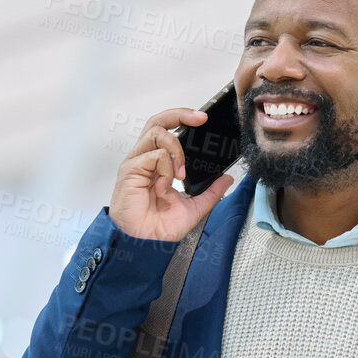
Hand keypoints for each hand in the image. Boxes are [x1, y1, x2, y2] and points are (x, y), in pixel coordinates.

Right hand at [108, 107, 234, 240]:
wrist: (145, 244)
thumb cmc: (159, 228)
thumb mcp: (195, 207)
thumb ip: (211, 191)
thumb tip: (227, 178)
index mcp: (158, 165)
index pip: (167, 131)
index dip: (182, 119)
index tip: (203, 120)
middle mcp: (146, 159)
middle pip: (158, 121)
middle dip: (179, 114)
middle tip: (199, 119)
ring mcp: (137, 163)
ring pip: (157, 132)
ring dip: (176, 149)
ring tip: (181, 172)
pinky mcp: (131, 169)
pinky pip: (155, 155)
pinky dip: (166, 167)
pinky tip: (166, 185)